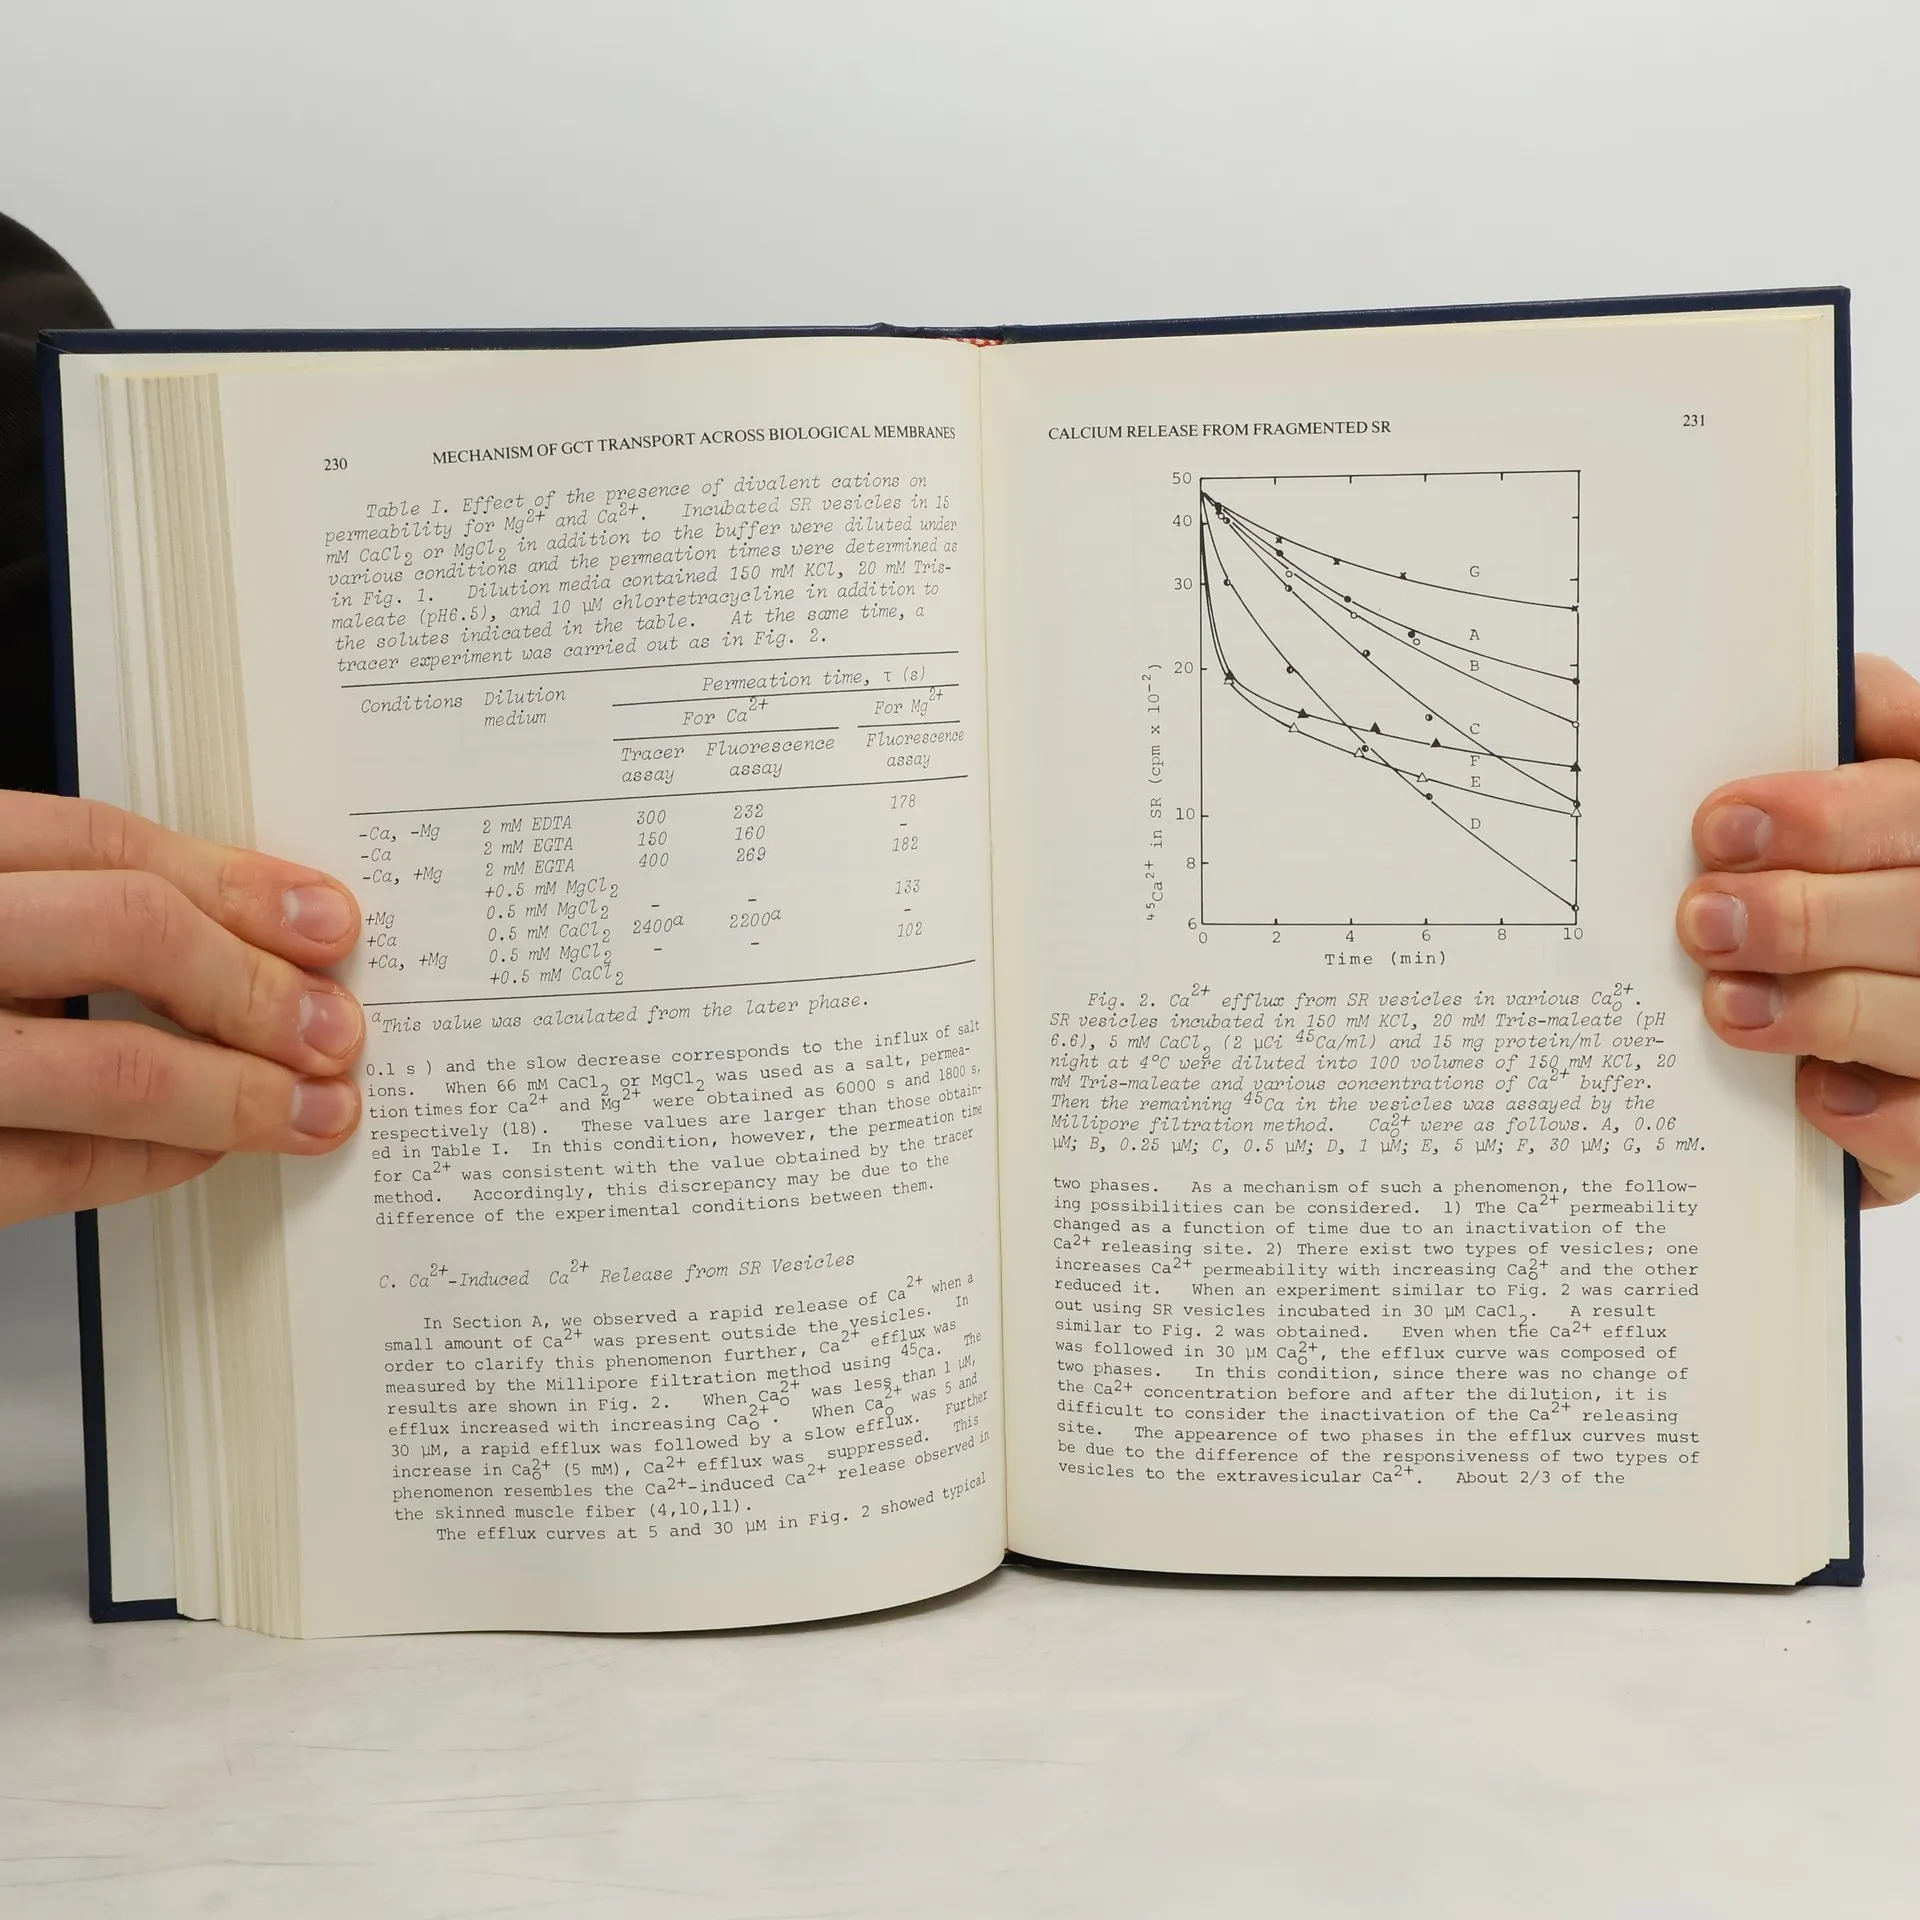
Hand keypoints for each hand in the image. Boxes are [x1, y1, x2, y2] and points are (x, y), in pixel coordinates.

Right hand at [0, 791, 363, 1228]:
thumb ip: (40, 906)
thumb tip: (235, 930)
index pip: (94, 840)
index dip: (233, 880)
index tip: (327, 921)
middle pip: (119, 929)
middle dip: (252, 984)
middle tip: (335, 1027)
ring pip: (101, 1066)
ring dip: (233, 1095)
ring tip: (311, 1109)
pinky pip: (45, 1172)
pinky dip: (144, 1164)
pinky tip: (201, 1154)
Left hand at [1677, 654, 1919, 1205]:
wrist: (1881, 1047)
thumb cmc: (1859, 903)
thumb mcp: (1861, 814)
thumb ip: (1865, 748)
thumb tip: (1843, 683)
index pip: (1916, 804)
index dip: (1827, 814)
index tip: (1720, 825)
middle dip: (1803, 914)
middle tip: (1703, 920)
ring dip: (1818, 1008)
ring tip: (1726, 1003)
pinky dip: (1863, 1110)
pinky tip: (1808, 1093)